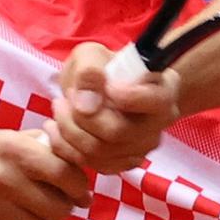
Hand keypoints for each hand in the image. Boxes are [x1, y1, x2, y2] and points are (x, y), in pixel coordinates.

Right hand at [0, 130, 91, 219]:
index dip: (79, 186)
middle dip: (65, 208)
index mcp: (10, 149)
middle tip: (58, 205)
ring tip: (38, 216)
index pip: (65, 173)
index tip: (79, 192)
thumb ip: (43, 146)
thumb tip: (82, 164)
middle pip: (59, 207)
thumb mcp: (4, 140)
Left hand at [44, 42, 180, 174]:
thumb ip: (90, 72)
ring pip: (101, 152)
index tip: (107, 86)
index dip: (129, 97)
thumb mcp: (92, 55)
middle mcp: (159, 123)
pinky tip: (57, 129)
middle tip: (64, 98)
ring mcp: (143, 147)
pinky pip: (91, 164)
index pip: (155, 102)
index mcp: (163, 90)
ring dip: (69, 131)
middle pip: (119, 132)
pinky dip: (67, 148)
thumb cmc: (101, 67)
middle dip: (81, 117)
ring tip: (59, 109)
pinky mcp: (123, 163)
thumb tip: (87, 104)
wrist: (99, 89)